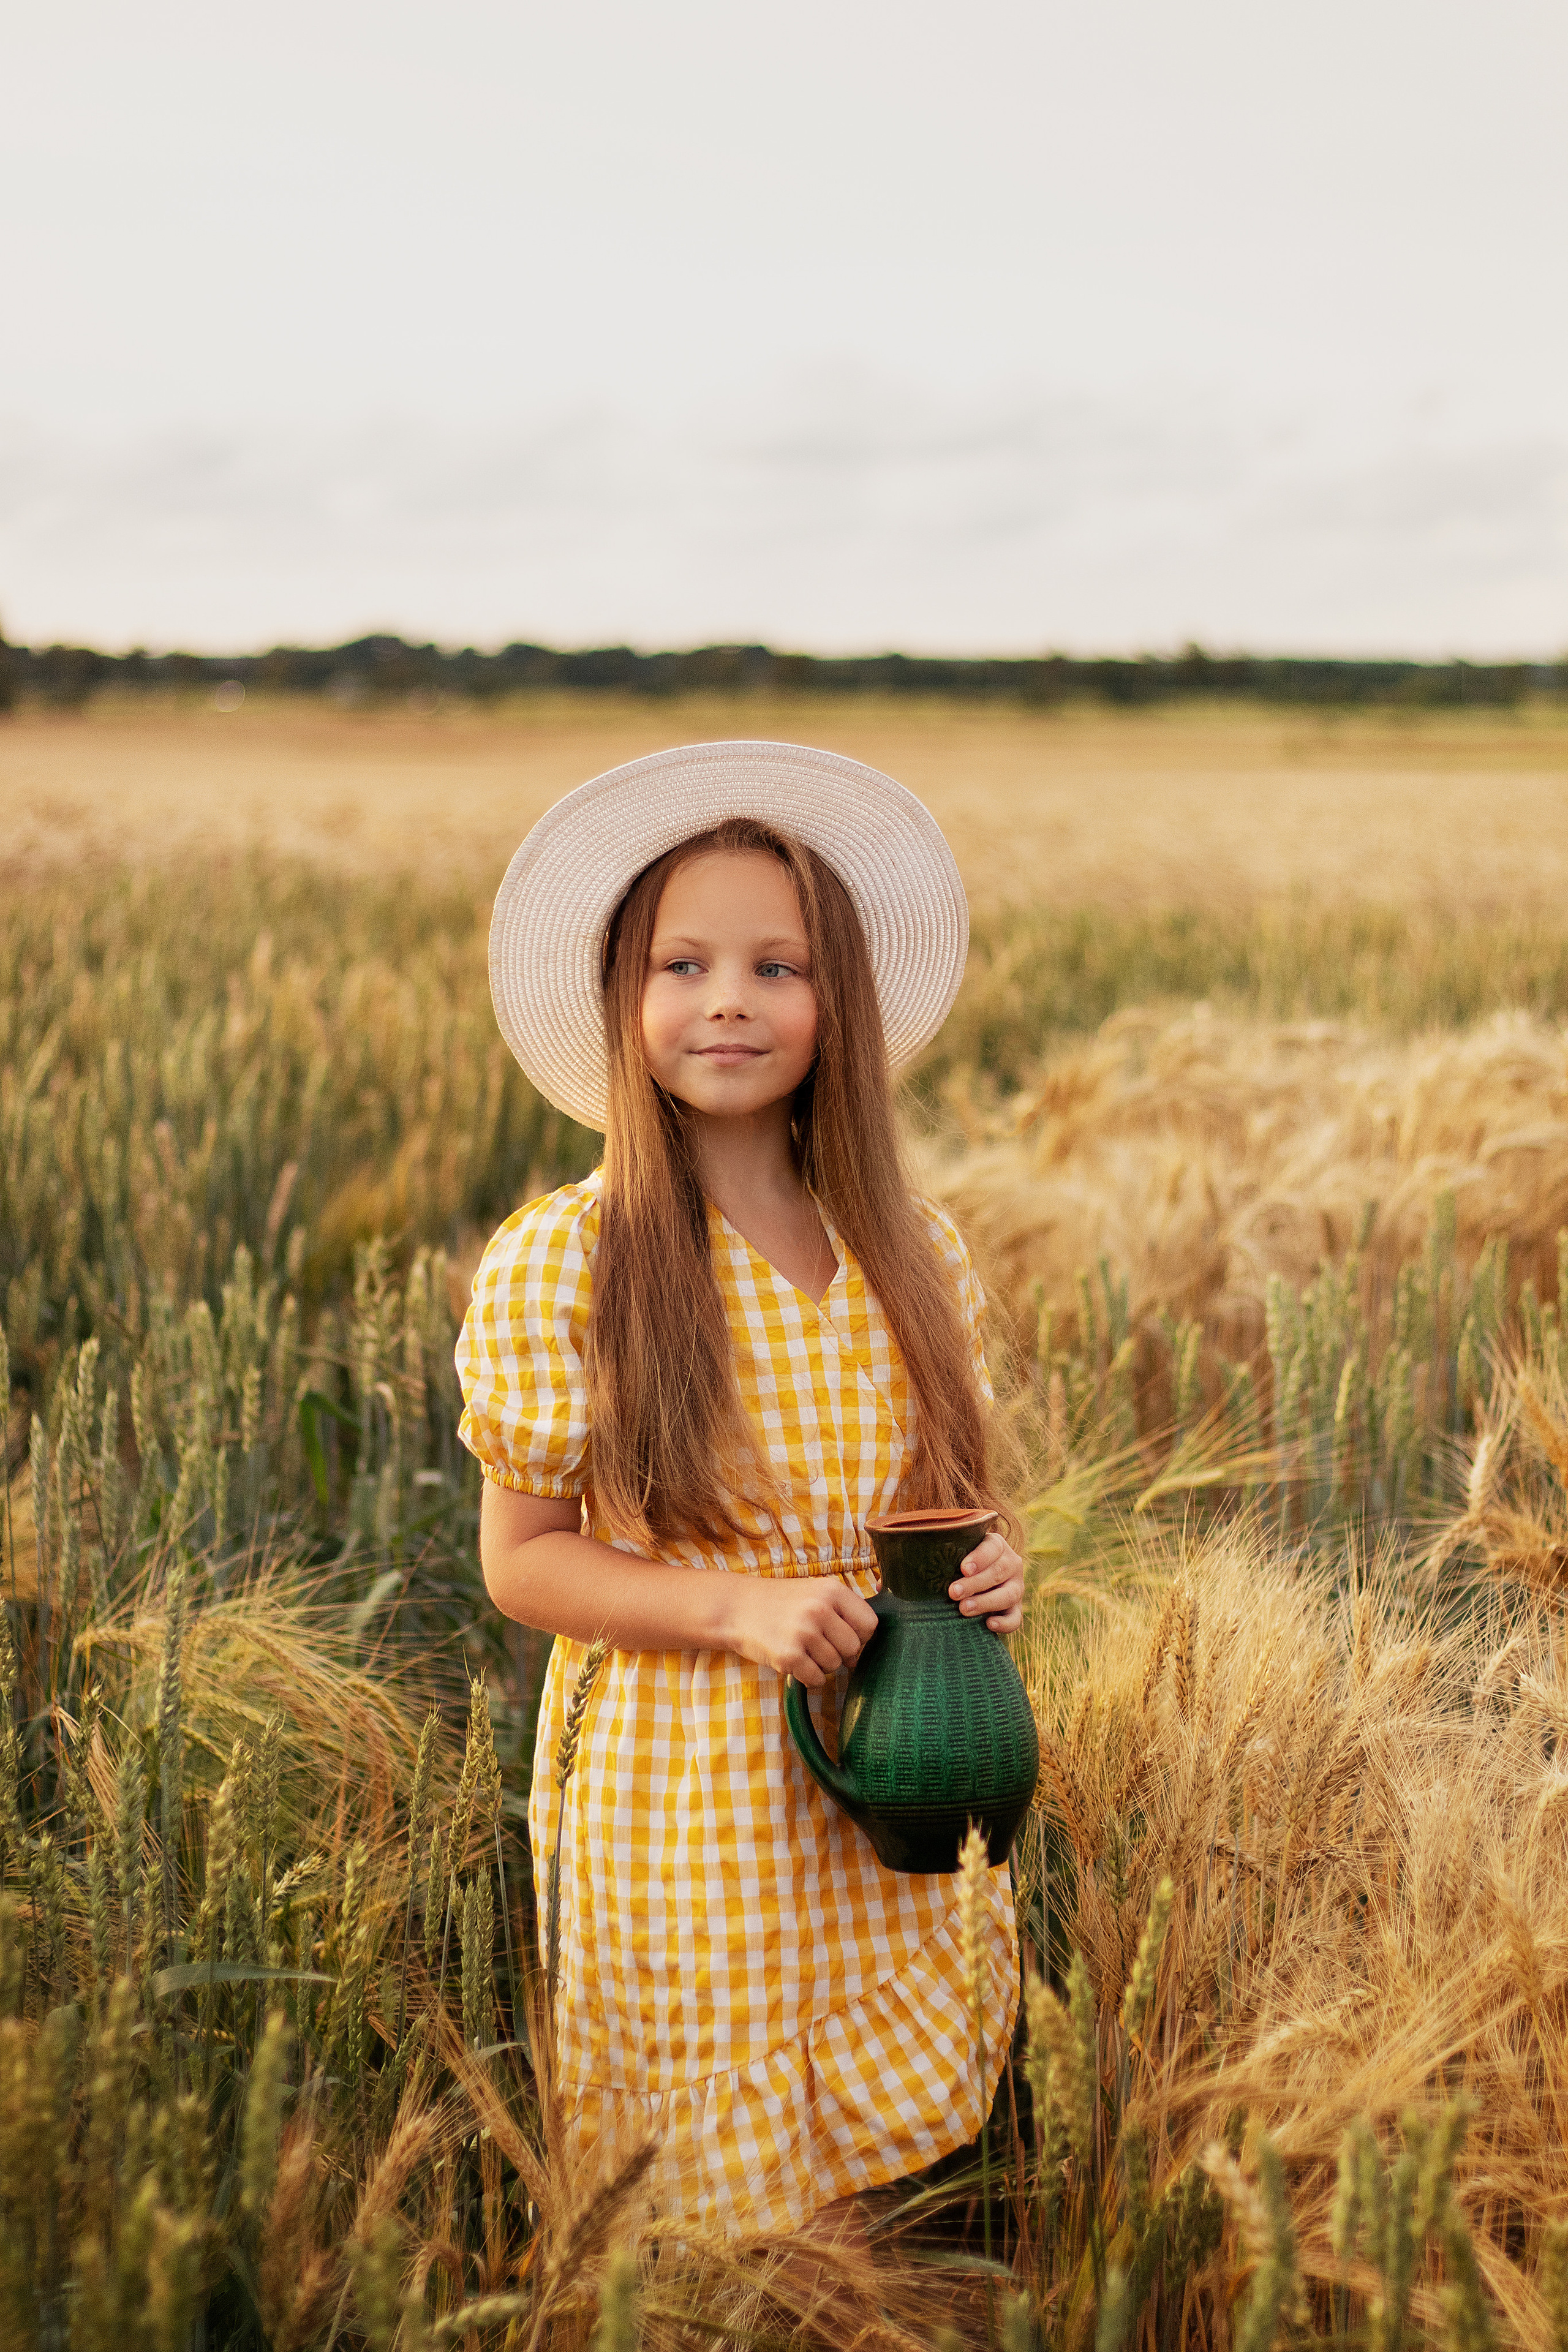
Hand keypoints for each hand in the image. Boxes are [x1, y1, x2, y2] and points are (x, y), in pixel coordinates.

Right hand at [729, 1576, 879, 1687]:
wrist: (736, 1608)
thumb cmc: (780, 1602)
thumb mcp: (814, 1592)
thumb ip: (842, 1612)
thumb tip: (863, 1650)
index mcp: (831, 1590)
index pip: (869, 1624)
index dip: (860, 1635)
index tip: (844, 1636)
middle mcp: (819, 1609)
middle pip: (853, 1647)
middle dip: (840, 1653)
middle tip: (820, 1645)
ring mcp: (803, 1633)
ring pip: (835, 1665)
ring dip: (822, 1664)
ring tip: (803, 1649)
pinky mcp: (788, 1656)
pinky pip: (816, 1678)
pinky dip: (809, 1677)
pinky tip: (796, 1662)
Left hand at [950, 1529, 1024, 1634]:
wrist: (975, 1582)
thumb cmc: (957, 1564)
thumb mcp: (955, 1554)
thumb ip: (945, 1553)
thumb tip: (914, 1554)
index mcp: (997, 1546)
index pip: (992, 1548)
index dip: (979, 1558)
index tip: (963, 1568)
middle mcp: (1011, 1564)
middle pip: (998, 1572)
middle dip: (975, 1583)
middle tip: (953, 1592)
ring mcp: (1016, 1587)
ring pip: (1008, 1595)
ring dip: (986, 1602)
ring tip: (964, 1609)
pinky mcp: (1015, 1608)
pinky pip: (1015, 1618)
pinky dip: (1005, 1623)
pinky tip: (989, 1624)